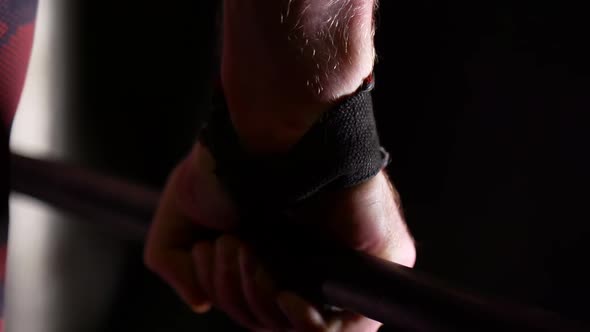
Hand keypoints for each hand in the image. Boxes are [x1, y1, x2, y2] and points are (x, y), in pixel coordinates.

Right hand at [145, 143, 415, 331]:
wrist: (274, 129)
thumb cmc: (230, 164)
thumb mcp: (182, 219)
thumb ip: (175, 265)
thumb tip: (201, 302)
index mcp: (275, 258)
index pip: (255, 308)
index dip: (230, 296)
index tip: (214, 252)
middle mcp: (310, 265)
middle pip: (269, 321)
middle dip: (235, 291)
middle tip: (229, 244)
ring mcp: (343, 266)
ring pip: (297, 326)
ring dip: (256, 296)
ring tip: (243, 246)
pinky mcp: (378, 262)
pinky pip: (350, 327)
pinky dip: (310, 326)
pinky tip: (287, 297)